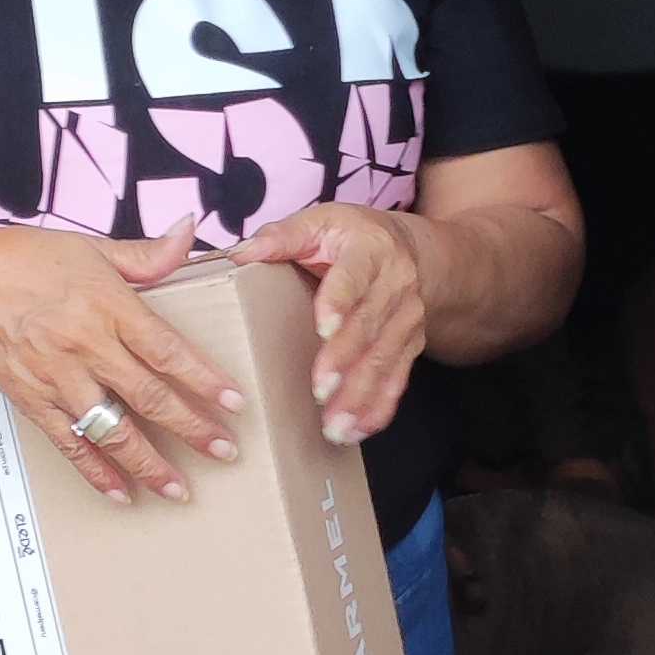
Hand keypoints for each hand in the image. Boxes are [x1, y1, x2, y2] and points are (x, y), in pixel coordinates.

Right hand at [0, 225, 244, 508]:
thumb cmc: (19, 259)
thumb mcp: (87, 246)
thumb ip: (145, 254)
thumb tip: (191, 232)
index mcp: (106, 305)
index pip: (166, 349)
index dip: (204, 379)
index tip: (235, 403)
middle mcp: (84, 346)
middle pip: (148, 396)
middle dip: (192, 429)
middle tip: (226, 453)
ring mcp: (57, 378)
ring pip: (112, 429)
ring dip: (148, 463)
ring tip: (180, 489)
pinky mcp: (33, 401)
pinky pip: (70, 444)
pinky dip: (96, 472)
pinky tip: (121, 493)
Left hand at [236, 201, 428, 446]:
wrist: (416, 253)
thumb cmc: (353, 238)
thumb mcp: (321, 222)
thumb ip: (282, 237)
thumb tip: (239, 254)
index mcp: (369, 251)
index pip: (353, 277)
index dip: (339, 301)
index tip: (322, 327)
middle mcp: (395, 286)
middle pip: (369, 326)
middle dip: (345, 360)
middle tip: (320, 389)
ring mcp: (406, 320)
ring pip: (384, 360)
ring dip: (360, 395)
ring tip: (335, 426)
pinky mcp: (409, 347)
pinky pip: (397, 381)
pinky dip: (379, 409)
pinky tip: (358, 431)